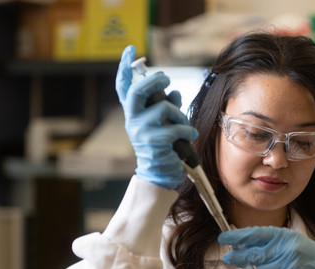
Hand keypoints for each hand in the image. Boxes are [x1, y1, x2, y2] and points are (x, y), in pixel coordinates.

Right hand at [116, 45, 197, 187]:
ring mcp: (141, 132)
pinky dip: (187, 130)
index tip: (131, 50)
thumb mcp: (163, 123)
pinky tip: (190, 135)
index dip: (125, 68)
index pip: (123, 87)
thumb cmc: (163, 146)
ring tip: (185, 124)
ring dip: (179, 114)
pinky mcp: (155, 143)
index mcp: (133, 113)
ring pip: (163, 109)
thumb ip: (166, 105)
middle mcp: (133, 120)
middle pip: (138, 91)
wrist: (160, 173)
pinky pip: (175, 128)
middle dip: (155, 81)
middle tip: (167, 79)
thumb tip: (174, 92)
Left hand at [218, 226, 314, 268]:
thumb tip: (244, 244)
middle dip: (239, 256)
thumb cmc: (308, 256)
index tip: (224, 237)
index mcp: (284, 236)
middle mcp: (285, 248)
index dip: (238, 236)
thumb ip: (270, 242)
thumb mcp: (291, 241)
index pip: (256, 234)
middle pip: (254, 254)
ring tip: (280, 268)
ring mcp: (287, 265)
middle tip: (229, 257)